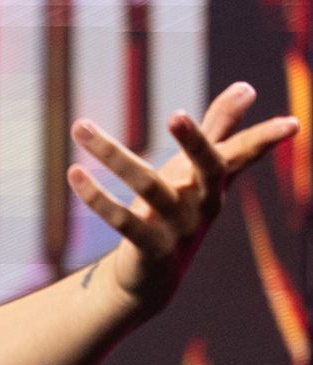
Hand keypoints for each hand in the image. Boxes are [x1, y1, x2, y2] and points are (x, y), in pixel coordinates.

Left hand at [68, 81, 299, 307]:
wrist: (152, 276)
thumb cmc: (177, 210)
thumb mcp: (197, 171)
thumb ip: (220, 130)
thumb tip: (248, 87)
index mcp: (217, 183)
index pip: (243, 155)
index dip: (266, 139)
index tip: (292, 123)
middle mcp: (204, 205)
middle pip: (208, 169)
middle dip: (195, 141)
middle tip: (176, 114)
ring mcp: (178, 229)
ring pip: (148, 187)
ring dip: (112, 155)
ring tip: (81, 127)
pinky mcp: (150, 249)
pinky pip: (122, 222)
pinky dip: (96, 198)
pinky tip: (73, 174)